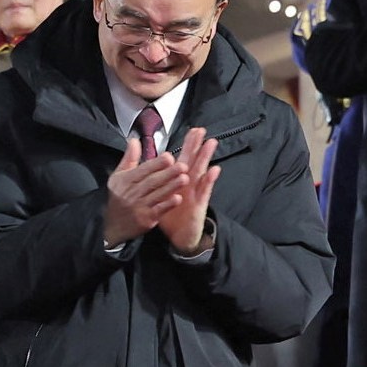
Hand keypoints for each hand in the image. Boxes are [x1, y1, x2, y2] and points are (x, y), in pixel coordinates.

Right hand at [102, 134, 188, 247]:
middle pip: (152, 182)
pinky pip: (159, 210)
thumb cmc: (118, 198)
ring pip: (158, 195)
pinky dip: (168, 204)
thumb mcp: (118, 177)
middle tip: (183, 166)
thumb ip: (129, 158)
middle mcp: (131, 194)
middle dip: (168, 173)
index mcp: (125, 181)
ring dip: (172, 186)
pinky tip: (178, 198)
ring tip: (185, 178)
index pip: (143, 170)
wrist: (113, 226)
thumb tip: (134, 141)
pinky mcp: (146, 219)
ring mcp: (139, 207)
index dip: (156, 164)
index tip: (169, 157)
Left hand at [156, 127, 219, 256]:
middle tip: (201, 129)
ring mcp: (196, 193)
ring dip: (206, 158)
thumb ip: (160, 181)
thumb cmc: (172, 216)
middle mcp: (189, 185)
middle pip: (194, 161)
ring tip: (211, 142)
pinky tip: (214, 170)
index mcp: (179, 181)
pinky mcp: (199, 205)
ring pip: (201, 172)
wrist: (180, 237)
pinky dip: (209, 181)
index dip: (188, 145)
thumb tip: (152, 166)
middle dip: (197, 145)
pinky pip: (205, 191)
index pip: (184, 159)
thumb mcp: (163, 197)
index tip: (192, 130)